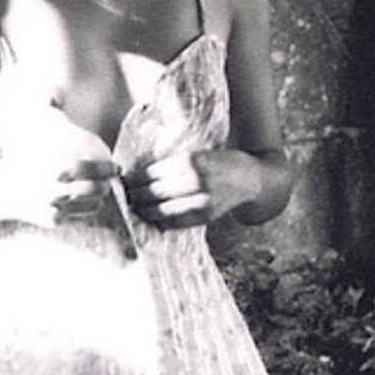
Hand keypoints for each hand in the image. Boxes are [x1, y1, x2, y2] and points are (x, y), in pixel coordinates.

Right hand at [0, 156, 124, 229]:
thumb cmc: (19, 166)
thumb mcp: (41, 153)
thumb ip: (66, 154)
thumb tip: (92, 147)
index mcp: (53, 169)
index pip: (91, 168)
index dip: (108, 168)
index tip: (115, 167)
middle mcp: (56, 190)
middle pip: (96, 190)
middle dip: (107, 185)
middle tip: (110, 180)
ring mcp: (54, 208)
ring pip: (92, 206)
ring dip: (100, 198)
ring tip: (100, 191)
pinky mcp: (52, 221)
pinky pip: (80, 217)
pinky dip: (88, 210)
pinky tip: (86, 203)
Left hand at [123, 148, 257, 229]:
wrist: (251, 179)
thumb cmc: (222, 162)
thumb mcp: (199, 152)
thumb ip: (174, 161)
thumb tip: (141, 172)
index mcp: (193, 161)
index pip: (153, 172)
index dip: (134, 178)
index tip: (123, 179)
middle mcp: (197, 182)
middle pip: (154, 191)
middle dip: (135, 194)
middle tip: (123, 195)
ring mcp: (202, 202)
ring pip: (162, 209)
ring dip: (144, 210)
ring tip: (133, 207)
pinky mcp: (205, 217)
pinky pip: (176, 222)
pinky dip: (160, 221)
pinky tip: (151, 217)